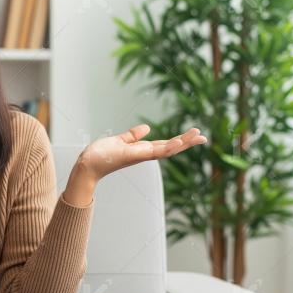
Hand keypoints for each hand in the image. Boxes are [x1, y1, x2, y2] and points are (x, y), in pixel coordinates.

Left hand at [76, 124, 206, 180]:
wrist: (87, 165)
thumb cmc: (100, 155)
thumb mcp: (119, 141)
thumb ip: (133, 136)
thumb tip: (147, 128)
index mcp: (142, 149)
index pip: (165, 144)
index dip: (180, 140)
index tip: (195, 133)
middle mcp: (143, 154)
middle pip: (170, 148)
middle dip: (187, 143)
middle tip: (204, 136)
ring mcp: (139, 156)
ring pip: (165, 151)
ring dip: (181, 143)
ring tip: (196, 136)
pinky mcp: (132, 155)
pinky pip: (152, 152)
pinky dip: (166, 148)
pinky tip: (177, 142)